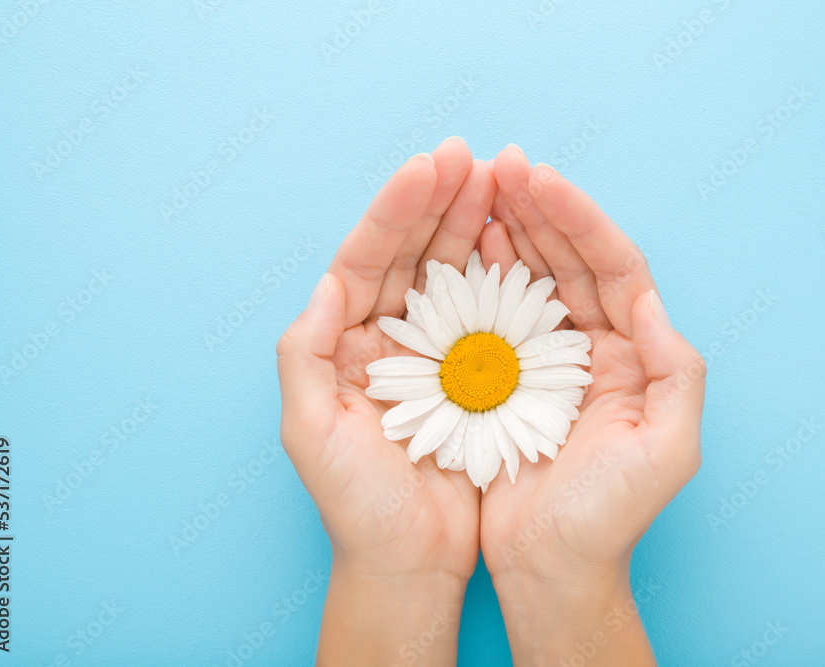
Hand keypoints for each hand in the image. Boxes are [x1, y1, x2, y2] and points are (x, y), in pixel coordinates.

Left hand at [276, 137, 495, 664]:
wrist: (410, 561)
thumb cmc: (356, 505)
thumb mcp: (310, 431)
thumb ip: (306, 353)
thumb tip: (327, 282)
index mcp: (343, 342)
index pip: (366, 259)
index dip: (396, 211)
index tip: (429, 167)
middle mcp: (384, 338)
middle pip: (411, 253)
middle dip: (438, 202)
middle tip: (471, 158)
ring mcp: (430, 353)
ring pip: (450, 273)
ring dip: (472, 225)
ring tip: (498, 181)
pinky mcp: (472, 375)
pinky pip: (487, 314)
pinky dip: (501, 276)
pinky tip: (518, 242)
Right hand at [477, 145, 706, 664]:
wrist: (552, 567)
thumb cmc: (609, 517)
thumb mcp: (667, 450)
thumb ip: (675, 373)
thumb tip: (654, 300)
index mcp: (639, 354)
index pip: (615, 267)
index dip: (579, 219)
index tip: (540, 178)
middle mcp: (600, 346)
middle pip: (573, 259)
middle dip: (541, 208)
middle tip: (502, 163)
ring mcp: (554, 359)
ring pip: (535, 277)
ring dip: (512, 229)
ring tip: (482, 186)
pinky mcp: (512, 377)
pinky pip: (498, 313)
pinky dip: (484, 275)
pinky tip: (467, 244)